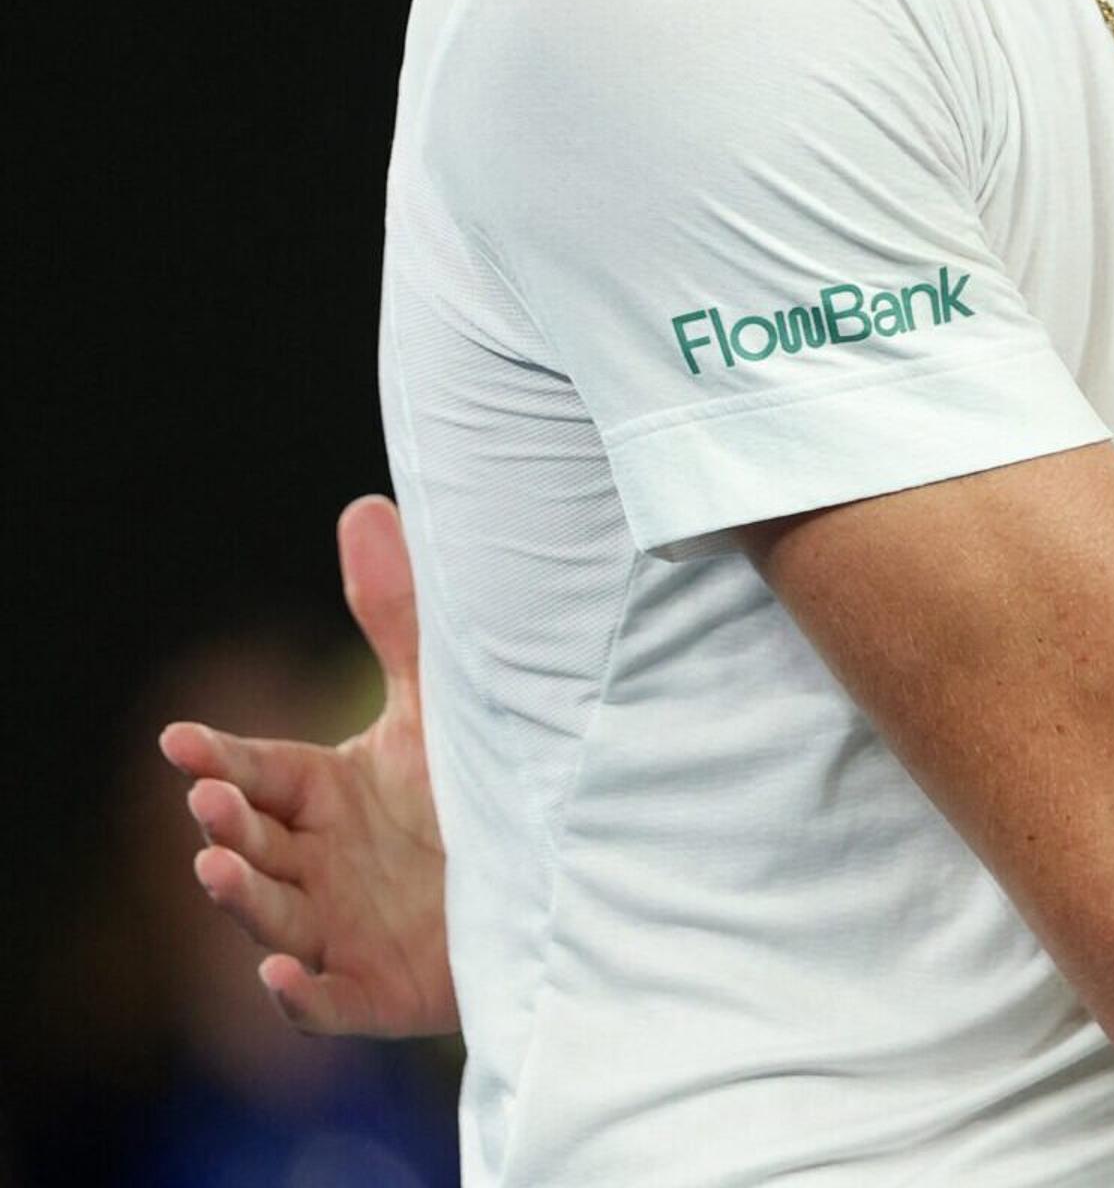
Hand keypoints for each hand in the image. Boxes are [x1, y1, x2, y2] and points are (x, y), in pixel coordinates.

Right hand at [158, 494, 459, 1035]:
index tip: (179, 740)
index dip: (220, 756)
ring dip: (239, 895)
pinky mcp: (372, 989)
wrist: (542, 886)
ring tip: (214, 865)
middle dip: (227, 820)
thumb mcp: (440, 706)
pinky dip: (297, 994)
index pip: (258, 769)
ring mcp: (338, 928)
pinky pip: (324, 999)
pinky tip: (278, 976)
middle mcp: (316, 860)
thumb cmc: (471, 792)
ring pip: (270, 914)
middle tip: (209, 798)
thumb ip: (401, 619)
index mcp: (322, 793)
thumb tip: (367, 507)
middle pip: (254, 839)